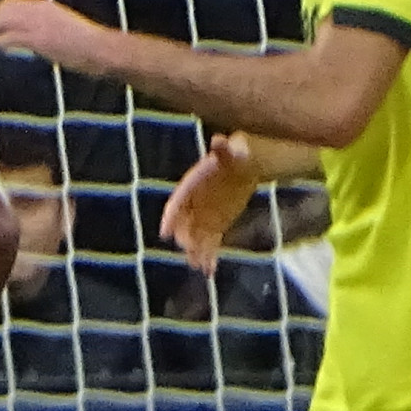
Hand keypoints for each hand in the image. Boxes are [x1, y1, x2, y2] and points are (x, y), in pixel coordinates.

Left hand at [0, 0, 122, 77]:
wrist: (103, 50)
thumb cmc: (91, 47)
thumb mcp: (67, 32)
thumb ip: (49, 32)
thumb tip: (36, 43)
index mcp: (46, 6)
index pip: (12, 4)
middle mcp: (39, 11)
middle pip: (1, 9)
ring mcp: (38, 24)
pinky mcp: (37, 39)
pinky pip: (6, 38)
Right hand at [159, 134, 262, 264]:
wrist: (245, 166)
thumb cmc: (235, 156)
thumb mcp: (232, 152)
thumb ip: (224, 150)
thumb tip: (219, 140)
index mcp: (190, 187)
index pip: (176, 204)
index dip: (170, 218)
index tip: (165, 232)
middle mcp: (193, 205)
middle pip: (184, 225)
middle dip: (184, 238)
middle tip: (187, 250)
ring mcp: (203, 218)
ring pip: (196, 239)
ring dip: (196, 253)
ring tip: (198, 266)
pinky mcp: (216, 227)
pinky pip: (210, 244)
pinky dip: (209, 257)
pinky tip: (210, 271)